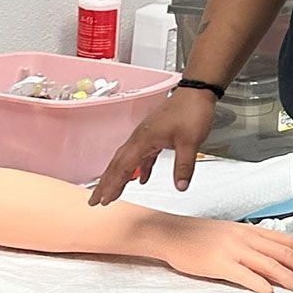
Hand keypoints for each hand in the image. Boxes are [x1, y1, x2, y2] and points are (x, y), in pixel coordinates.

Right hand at [91, 87, 216, 203]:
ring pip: (128, 160)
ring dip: (118, 176)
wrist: (197, 92)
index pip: (123, 167)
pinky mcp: (155, 135)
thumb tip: (180, 186)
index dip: (113, 184)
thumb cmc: (191, 110)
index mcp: (143, 140)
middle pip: (118, 164)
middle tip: (95, 200)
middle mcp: (140, 138)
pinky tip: (141, 178)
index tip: (104, 199)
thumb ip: (184, 166)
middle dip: (105, 183)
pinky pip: (142, 156)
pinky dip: (140, 168)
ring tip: (111, 191)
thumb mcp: (190, 142)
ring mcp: (147, 136)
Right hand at [154, 215, 292, 292]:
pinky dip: (259, 284)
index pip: (283, 239)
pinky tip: (268, 292)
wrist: (170, 233)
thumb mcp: (229, 233)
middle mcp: (244, 238)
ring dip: (286, 277)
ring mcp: (232, 250)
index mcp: (248, 230)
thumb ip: (250, 242)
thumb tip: (270, 255)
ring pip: (267, 264)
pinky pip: (244, 275)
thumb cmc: (198, 235)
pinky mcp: (219, 263)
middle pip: (280, 252)